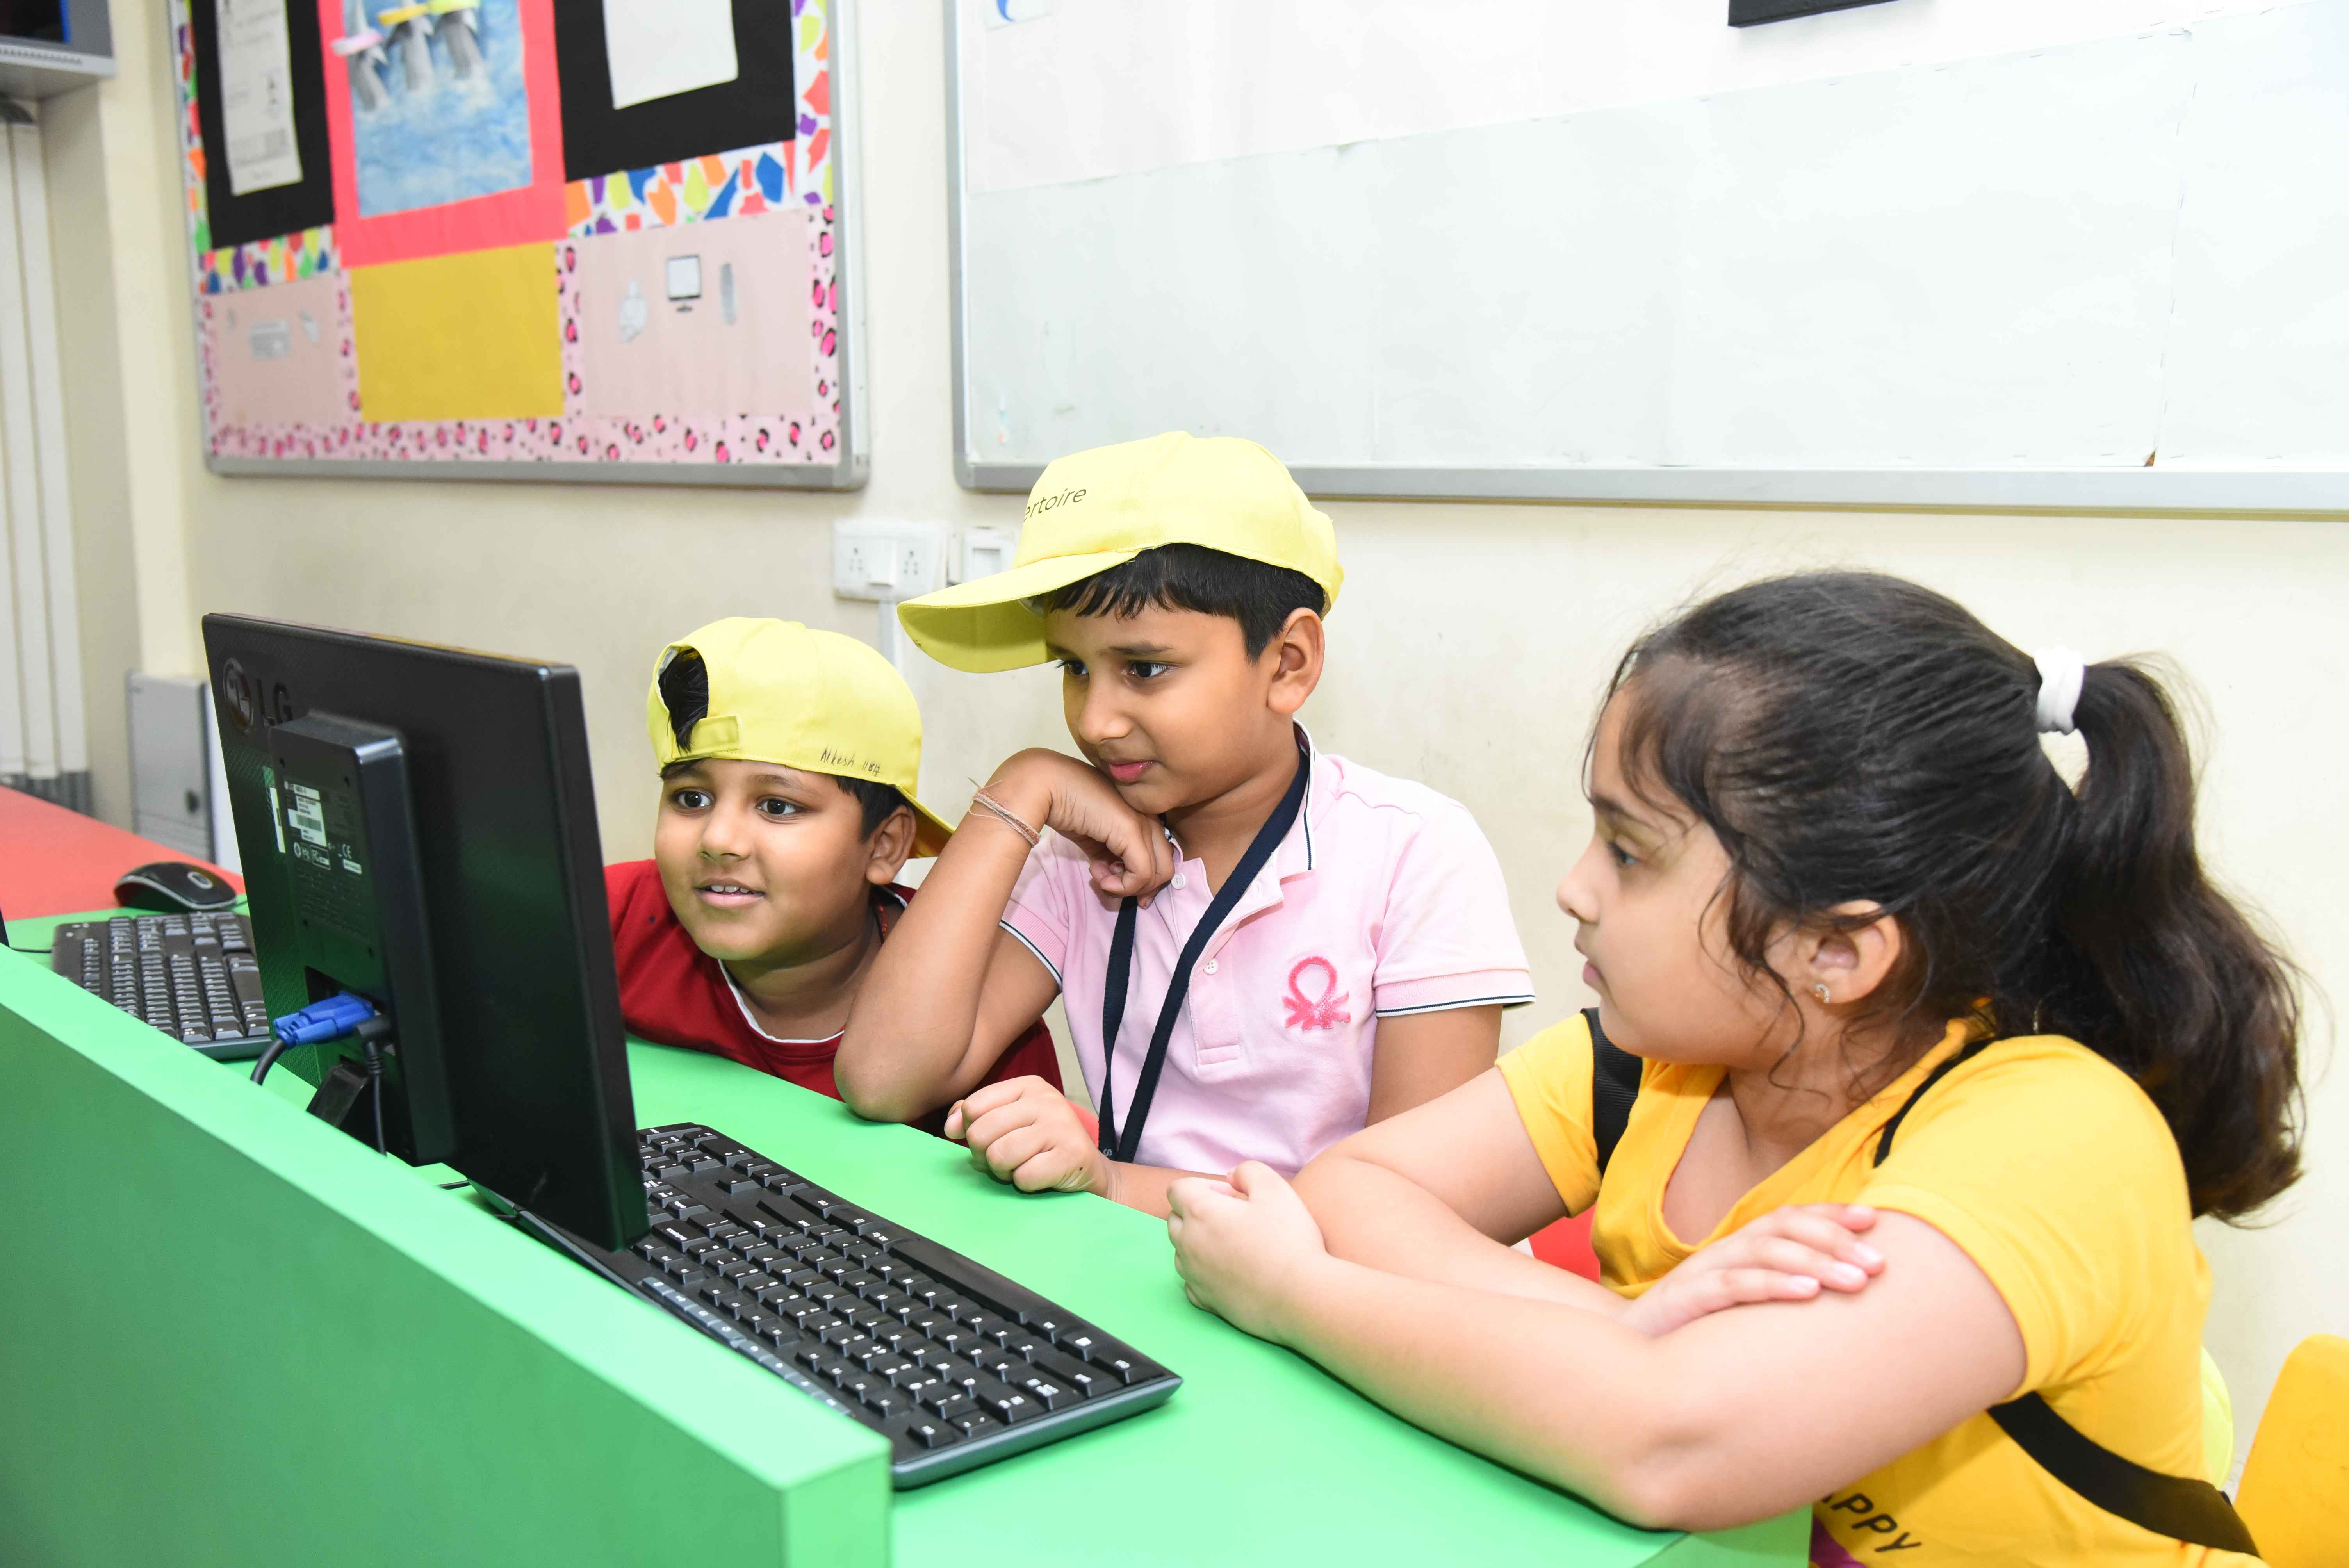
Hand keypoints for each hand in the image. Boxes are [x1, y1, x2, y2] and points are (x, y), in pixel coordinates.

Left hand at [944, 1075, 1108, 1195]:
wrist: (1089, 1172)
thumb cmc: (1042, 1147)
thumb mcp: (1010, 1122)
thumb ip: (976, 1116)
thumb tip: (949, 1126)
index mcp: (1028, 1085)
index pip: (973, 1106)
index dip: (970, 1131)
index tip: (988, 1141)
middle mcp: (1046, 1100)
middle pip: (981, 1132)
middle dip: (984, 1156)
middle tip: (1004, 1160)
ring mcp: (1061, 1126)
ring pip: (999, 1156)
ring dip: (1004, 1172)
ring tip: (1020, 1168)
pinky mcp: (1071, 1154)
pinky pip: (1023, 1177)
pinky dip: (1025, 1184)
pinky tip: (1039, 1177)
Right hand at [985, 750, 1174, 904]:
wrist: (1048, 785)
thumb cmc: (1067, 806)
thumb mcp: (1095, 838)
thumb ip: (1109, 857)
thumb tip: (1113, 880)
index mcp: (1143, 816)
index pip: (1161, 857)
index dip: (1145, 881)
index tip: (1119, 887)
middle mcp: (1150, 817)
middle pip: (1165, 868)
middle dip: (1141, 888)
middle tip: (1112, 888)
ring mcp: (1144, 822)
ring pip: (1157, 874)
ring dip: (1127, 887)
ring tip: (1099, 876)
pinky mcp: (1132, 830)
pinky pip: (1141, 873)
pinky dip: (1122, 886)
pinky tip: (1097, 874)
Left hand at [1167, 1161, 1331, 1344]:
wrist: (1300, 1297)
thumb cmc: (1288, 1240)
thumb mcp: (1275, 1188)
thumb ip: (1248, 1171)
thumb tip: (1231, 1178)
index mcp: (1200, 1213)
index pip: (1177, 1189)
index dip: (1205, 1186)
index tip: (1235, 1197)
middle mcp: (1189, 1244)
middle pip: (1175, 1218)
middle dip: (1199, 1211)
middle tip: (1237, 1218)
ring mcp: (1194, 1275)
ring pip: (1181, 1250)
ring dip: (1200, 1241)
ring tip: (1235, 1244)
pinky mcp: (1204, 1301)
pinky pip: (1192, 1279)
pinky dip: (1204, 1271)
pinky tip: (1232, 1270)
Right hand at [1616, 1203, 1883, 1337]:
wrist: (1630, 1354)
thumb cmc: (1696, 1335)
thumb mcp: (1742, 1309)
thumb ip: (1778, 1294)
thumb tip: (1840, 1297)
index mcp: (1738, 1250)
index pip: (1788, 1218)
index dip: (1830, 1214)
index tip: (1874, 1221)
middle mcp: (1723, 1252)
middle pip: (1782, 1227)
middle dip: (1835, 1240)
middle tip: (1879, 1263)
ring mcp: (1703, 1273)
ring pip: (1763, 1251)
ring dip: (1814, 1261)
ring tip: (1856, 1281)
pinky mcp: (1687, 1300)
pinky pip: (1733, 1285)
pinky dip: (1773, 1284)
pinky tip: (1807, 1292)